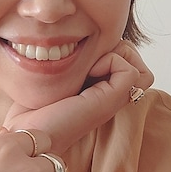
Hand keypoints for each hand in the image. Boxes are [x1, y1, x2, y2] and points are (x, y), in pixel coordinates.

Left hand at [3, 41, 153, 153]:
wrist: (30, 132)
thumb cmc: (35, 107)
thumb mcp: (57, 76)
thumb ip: (72, 63)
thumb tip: (79, 38)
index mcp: (100, 90)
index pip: (127, 62)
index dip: (111, 49)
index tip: (84, 55)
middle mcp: (111, 96)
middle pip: (136, 63)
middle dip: (117, 49)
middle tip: (90, 57)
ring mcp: (113, 100)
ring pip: (140, 68)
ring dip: (118, 54)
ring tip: (91, 63)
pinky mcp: (111, 101)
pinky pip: (130, 71)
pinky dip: (112, 61)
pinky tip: (90, 70)